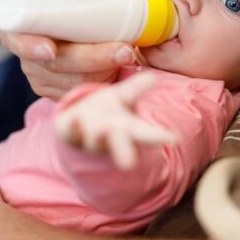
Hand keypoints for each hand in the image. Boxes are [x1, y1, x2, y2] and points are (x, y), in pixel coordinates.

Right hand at [0, 0, 136, 99]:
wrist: (81, 29)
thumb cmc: (73, 6)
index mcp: (19, 27)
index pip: (15, 39)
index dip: (29, 45)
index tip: (51, 48)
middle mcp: (27, 55)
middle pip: (54, 65)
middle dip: (90, 59)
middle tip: (123, 49)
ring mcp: (42, 77)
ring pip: (70, 82)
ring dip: (101, 72)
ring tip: (128, 55)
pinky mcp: (60, 92)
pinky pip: (78, 93)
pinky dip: (100, 84)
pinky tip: (118, 76)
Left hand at [54, 72, 175, 168]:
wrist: (74, 125)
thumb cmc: (105, 112)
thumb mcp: (123, 99)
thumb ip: (136, 89)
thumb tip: (154, 77)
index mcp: (127, 129)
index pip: (145, 134)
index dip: (158, 137)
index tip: (171, 139)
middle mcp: (108, 136)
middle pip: (119, 143)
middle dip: (125, 151)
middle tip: (129, 162)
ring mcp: (87, 135)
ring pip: (95, 139)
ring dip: (98, 136)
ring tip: (102, 131)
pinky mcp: (68, 130)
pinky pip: (70, 129)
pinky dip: (74, 125)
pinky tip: (75, 119)